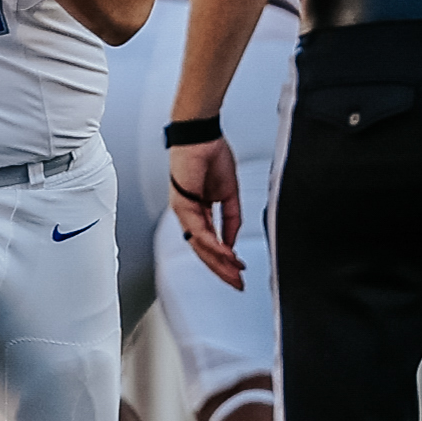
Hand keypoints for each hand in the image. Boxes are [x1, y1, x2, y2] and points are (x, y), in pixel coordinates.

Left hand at [168, 136, 244, 288]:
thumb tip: (232, 242)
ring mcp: (183, 211)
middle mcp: (189, 215)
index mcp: (199, 212)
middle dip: (222, 269)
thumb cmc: (212, 157)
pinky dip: (214, 243)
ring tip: (236, 271)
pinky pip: (199, 230)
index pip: (210, 244)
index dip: (225, 261)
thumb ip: (231, 219)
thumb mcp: (229, 194)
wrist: (202, 137)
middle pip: (204, 251)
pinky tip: (226, 253)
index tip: (240, 273)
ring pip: (200, 245)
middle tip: (238, 283)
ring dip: (220, 260)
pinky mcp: (182, 204)